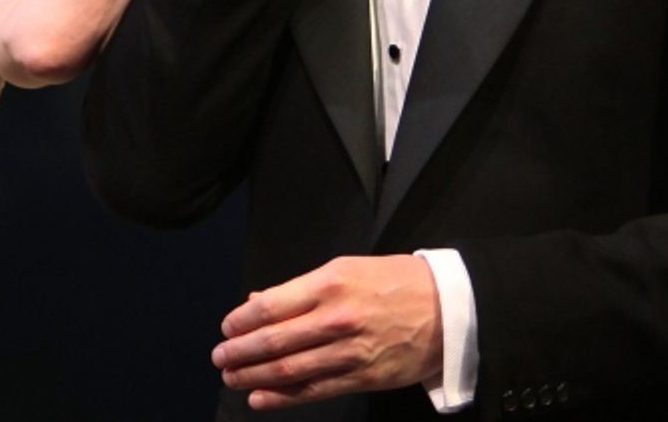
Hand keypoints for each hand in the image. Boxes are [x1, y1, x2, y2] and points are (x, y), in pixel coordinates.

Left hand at [211, 255, 442, 410]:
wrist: (448, 308)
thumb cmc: (392, 280)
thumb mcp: (345, 269)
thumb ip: (301, 289)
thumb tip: (259, 302)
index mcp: (330, 283)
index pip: (273, 305)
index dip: (243, 320)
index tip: (226, 326)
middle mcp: (336, 318)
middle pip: (276, 341)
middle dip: (241, 351)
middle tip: (219, 357)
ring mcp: (350, 352)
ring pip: (291, 370)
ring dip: (254, 376)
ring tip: (230, 377)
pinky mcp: (363, 378)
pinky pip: (315, 390)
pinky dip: (283, 397)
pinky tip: (259, 397)